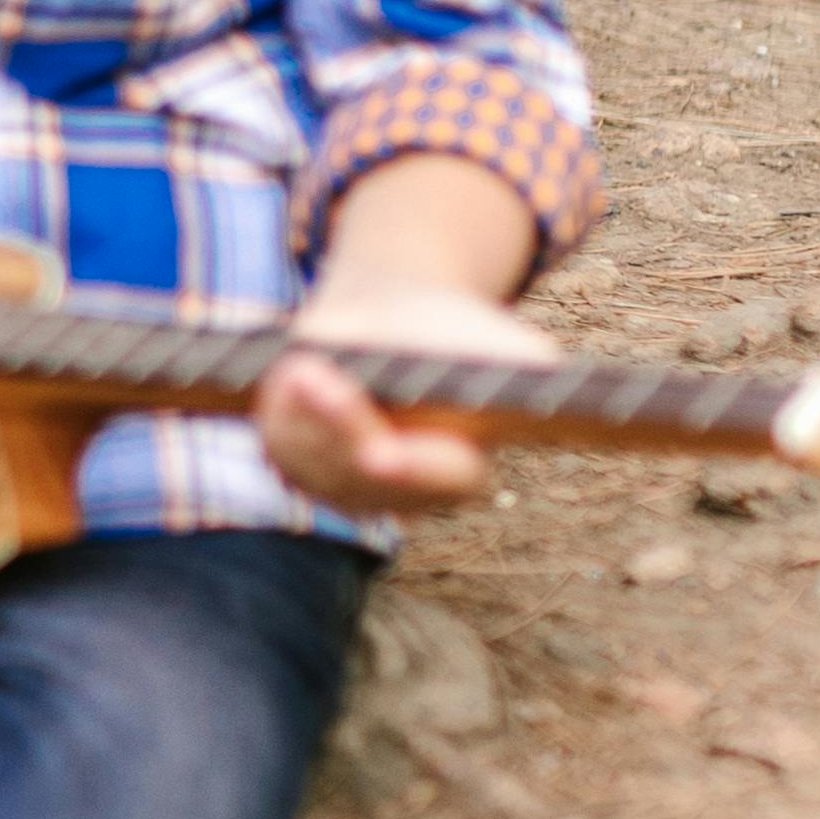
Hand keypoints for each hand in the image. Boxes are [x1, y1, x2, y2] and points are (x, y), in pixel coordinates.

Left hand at [253, 273, 559, 517]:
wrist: (389, 324)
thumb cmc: (449, 333)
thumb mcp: (492, 339)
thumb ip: (519, 361)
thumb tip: (539, 369)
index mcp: (459, 469)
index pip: (438, 480)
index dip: (411, 470)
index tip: (382, 454)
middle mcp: (399, 495)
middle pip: (360, 470)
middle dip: (338, 424)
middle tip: (313, 374)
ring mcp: (345, 487)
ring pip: (312, 458)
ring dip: (300, 411)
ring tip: (300, 363)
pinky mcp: (301, 468)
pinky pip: (282, 446)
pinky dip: (280, 409)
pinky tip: (288, 373)